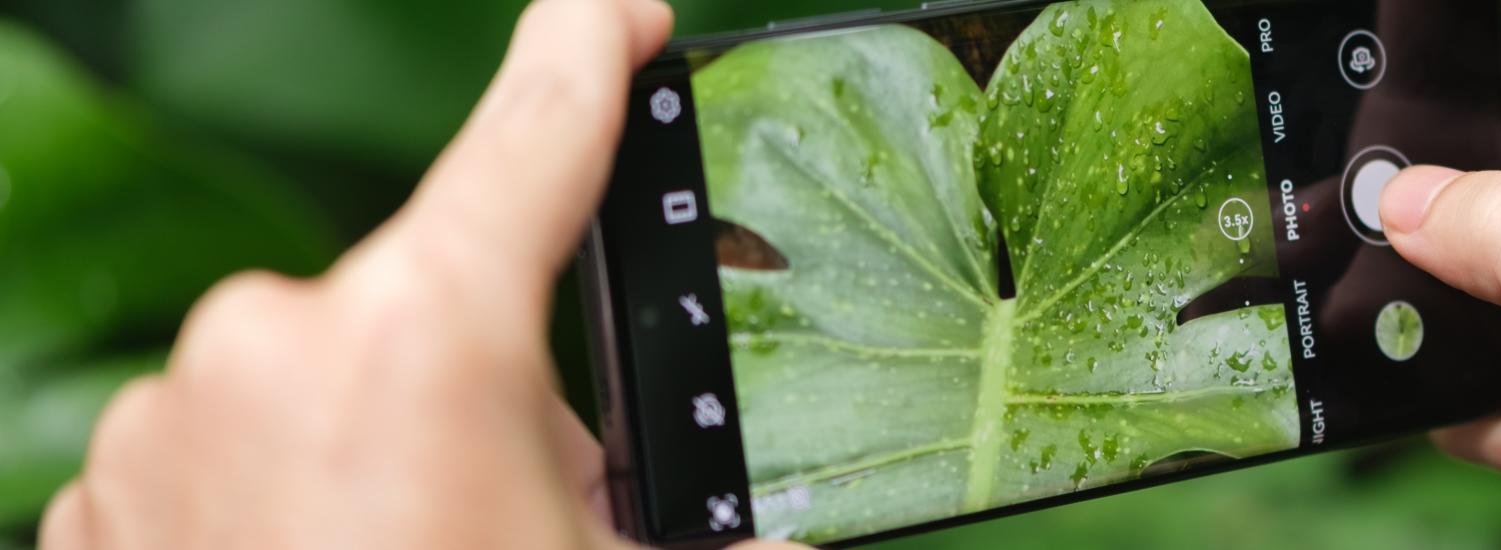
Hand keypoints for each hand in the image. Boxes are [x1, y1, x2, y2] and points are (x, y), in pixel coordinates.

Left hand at [36, 1, 791, 547]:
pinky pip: (229, 445)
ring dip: (382, 441)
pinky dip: (288, 492)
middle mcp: (271, 340)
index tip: (624, 11)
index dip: (593, 49)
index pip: (534, 132)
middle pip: (430, 294)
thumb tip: (750, 542)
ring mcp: (169, 417)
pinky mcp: (106, 492)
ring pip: (322, 373)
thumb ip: (679, 527)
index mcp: (422, 335)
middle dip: (486, 380)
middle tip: (512, 508)